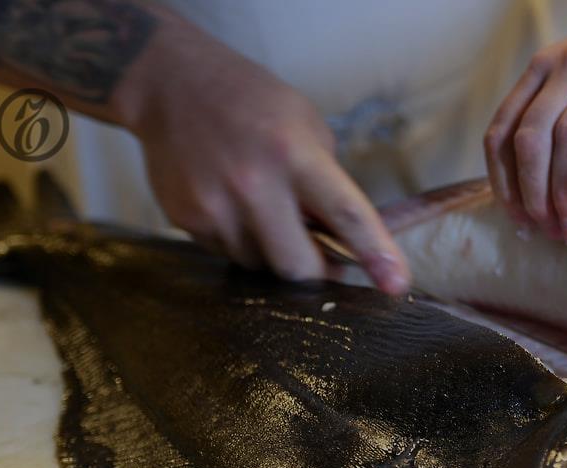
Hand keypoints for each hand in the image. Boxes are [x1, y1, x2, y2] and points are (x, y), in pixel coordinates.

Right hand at [122, 31, 409, 292]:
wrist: (170, 83)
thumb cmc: (252, 102)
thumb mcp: (305, 125)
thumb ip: (326, 181)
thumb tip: (344, 238)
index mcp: (294, 153)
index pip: (345, 214)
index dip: (375, 253)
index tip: (396, 285)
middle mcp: (253, 183)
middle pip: (298, 267)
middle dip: (316, 272)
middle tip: (323, 258)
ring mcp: (214, 205)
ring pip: (260, 266)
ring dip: (273, 252)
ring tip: (263, 208)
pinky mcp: (185, 218)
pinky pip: (227, 254)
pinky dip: (240, 241)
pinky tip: (233, 204)